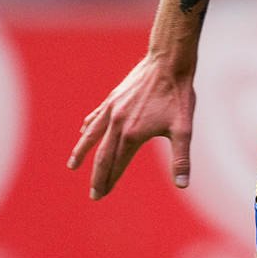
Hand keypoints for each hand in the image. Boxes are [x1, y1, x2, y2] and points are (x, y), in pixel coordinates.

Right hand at [67, 54, 195, 199]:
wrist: (167, 62)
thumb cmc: (178, 96)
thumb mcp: (184, 130)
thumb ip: (181, 159)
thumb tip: (183, 184)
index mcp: (132, 134)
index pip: (116, 164)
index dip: (109, 181)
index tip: (101, 195)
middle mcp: (116, 123)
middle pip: (102, 155)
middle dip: (97, 176)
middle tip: (93, 194)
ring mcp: (111, 109)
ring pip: (92, 136)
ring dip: (82, 153)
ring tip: (72, 166)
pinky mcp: (112, 98)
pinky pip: (96, 117)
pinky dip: (89, 127)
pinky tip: (84, 132)